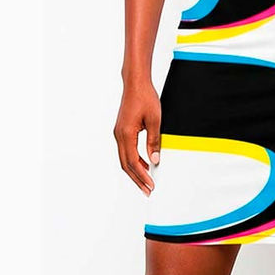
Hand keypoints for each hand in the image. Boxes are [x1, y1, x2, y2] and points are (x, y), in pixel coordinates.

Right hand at [113, 81, 160, 196]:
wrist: (135, 83)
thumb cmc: (145, 97)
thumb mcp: (155, 120)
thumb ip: (154, 141)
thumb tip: (154, 159)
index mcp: (126, 134)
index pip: (133, 162)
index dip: (142, 175)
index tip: (151, 185)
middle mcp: (119, 135)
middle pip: (126, 164)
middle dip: (137, 179)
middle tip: (147, 190)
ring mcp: (118, 133)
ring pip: (124, 159)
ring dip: (135, 171)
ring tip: (146, 181)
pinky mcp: (121, 130)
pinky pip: (126, 150)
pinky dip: (134, 160)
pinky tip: (144, 163)